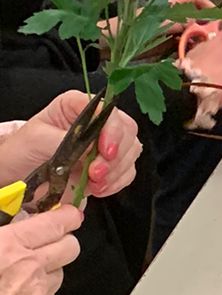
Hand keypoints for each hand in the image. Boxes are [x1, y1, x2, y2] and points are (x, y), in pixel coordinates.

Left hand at [0, 93, 141, 202]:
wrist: (17, 178)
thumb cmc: (22, 152)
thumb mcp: (36, 139)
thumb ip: (65, 140)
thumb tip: (93, 150)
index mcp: (77, 106)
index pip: (108, 110)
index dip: (112, 129)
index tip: (105, 151)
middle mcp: (95, 122)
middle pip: (127, 130)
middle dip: (116, 155)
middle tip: (96, 173)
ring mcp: (104, 145)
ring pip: (131, 152)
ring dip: (116, 171)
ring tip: (93, 184)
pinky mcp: (108, 166)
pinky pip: (127, 172)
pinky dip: (117, 183)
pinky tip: (98, 188)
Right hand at [0, 208, 82, 294]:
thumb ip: (2, 234)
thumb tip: (16, 225)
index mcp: (10, 246)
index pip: (56, 223)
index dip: (67, 215)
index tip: (68, 213)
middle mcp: (30, 269)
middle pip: (70, 247)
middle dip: (64, 239)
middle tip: (49, 239)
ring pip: (60, 273)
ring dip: (49, 268)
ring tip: (26, 270)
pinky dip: (40, 293)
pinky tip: (19, 293)